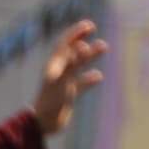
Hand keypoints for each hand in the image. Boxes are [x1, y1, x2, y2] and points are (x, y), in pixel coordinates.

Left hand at [29, 20, 104, 134]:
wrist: (44, 123)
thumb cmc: (51, 101)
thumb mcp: (62, 80)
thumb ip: (72, 64)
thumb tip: (82, 46)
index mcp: (54, 64)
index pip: (65, 43)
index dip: (76, 33)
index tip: (89, 25)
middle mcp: (58, 70)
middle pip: (72, 50)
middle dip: (82, 38)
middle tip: (93, 29)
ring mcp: (64, 82)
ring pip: (79, 64)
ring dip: (90, 55)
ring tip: (104, 46)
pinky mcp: (69, 93)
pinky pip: (81, 82)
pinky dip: (90, 78)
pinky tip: (99, 76)